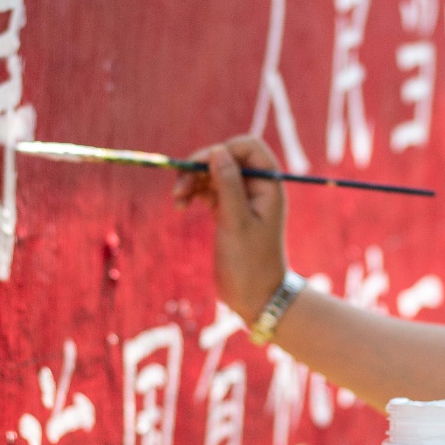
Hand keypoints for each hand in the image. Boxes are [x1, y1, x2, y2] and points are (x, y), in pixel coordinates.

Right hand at [172, 135, 286, 324]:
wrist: (255, 297)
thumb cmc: (251, 261)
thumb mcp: (238, 221)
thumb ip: (229, 184)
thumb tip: (217, 150)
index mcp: (268, 184)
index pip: (248, 147)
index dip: (224, 149)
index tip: (201, 166)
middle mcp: (256, 187)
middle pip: (226, 159)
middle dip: (201, 168)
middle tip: (179, 185)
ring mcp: (240, 199)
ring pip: (213, 174)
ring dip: (193, 181)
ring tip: (177, 200)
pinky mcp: (226, 212)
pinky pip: (207, 191)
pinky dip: (193, 194)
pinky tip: (180, 206)